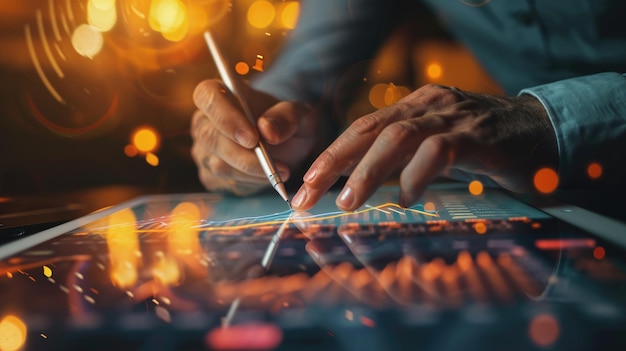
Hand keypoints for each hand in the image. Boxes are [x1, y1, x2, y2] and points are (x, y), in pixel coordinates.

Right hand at [190, 79, 324, 194]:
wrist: (288, 146)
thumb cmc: (288, 123)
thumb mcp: (300, 114)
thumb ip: (287, 116)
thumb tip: (266, 130)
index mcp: (222, 93)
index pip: (208, 96)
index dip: (225, 117)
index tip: (252, 138)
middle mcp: (205, 120)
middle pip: (210, 137)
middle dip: (243, 155)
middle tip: (274, 164)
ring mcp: (203, 148)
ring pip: (217, 165)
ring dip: (252, 171)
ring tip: (281, 170)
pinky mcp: (209, 174)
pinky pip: (224, 182)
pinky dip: (249, 182)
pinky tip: (267, 176)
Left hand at [291, 84, 557, 210]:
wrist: (542, 130)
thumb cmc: (484, 144)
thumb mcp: (436, 146)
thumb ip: (403, 159)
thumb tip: (361, 185)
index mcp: (413, 106)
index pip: (362, 128)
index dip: (331, 155)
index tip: (306, 184)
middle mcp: (427, 105)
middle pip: (368, 130)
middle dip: (333, 162)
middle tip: (307, 195)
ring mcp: (452, 116)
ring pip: (398, 138)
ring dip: (367, 172)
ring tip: (347, 202)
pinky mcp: (476, 134)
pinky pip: (438, 152)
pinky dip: (417, 176)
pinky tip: (407, 199)